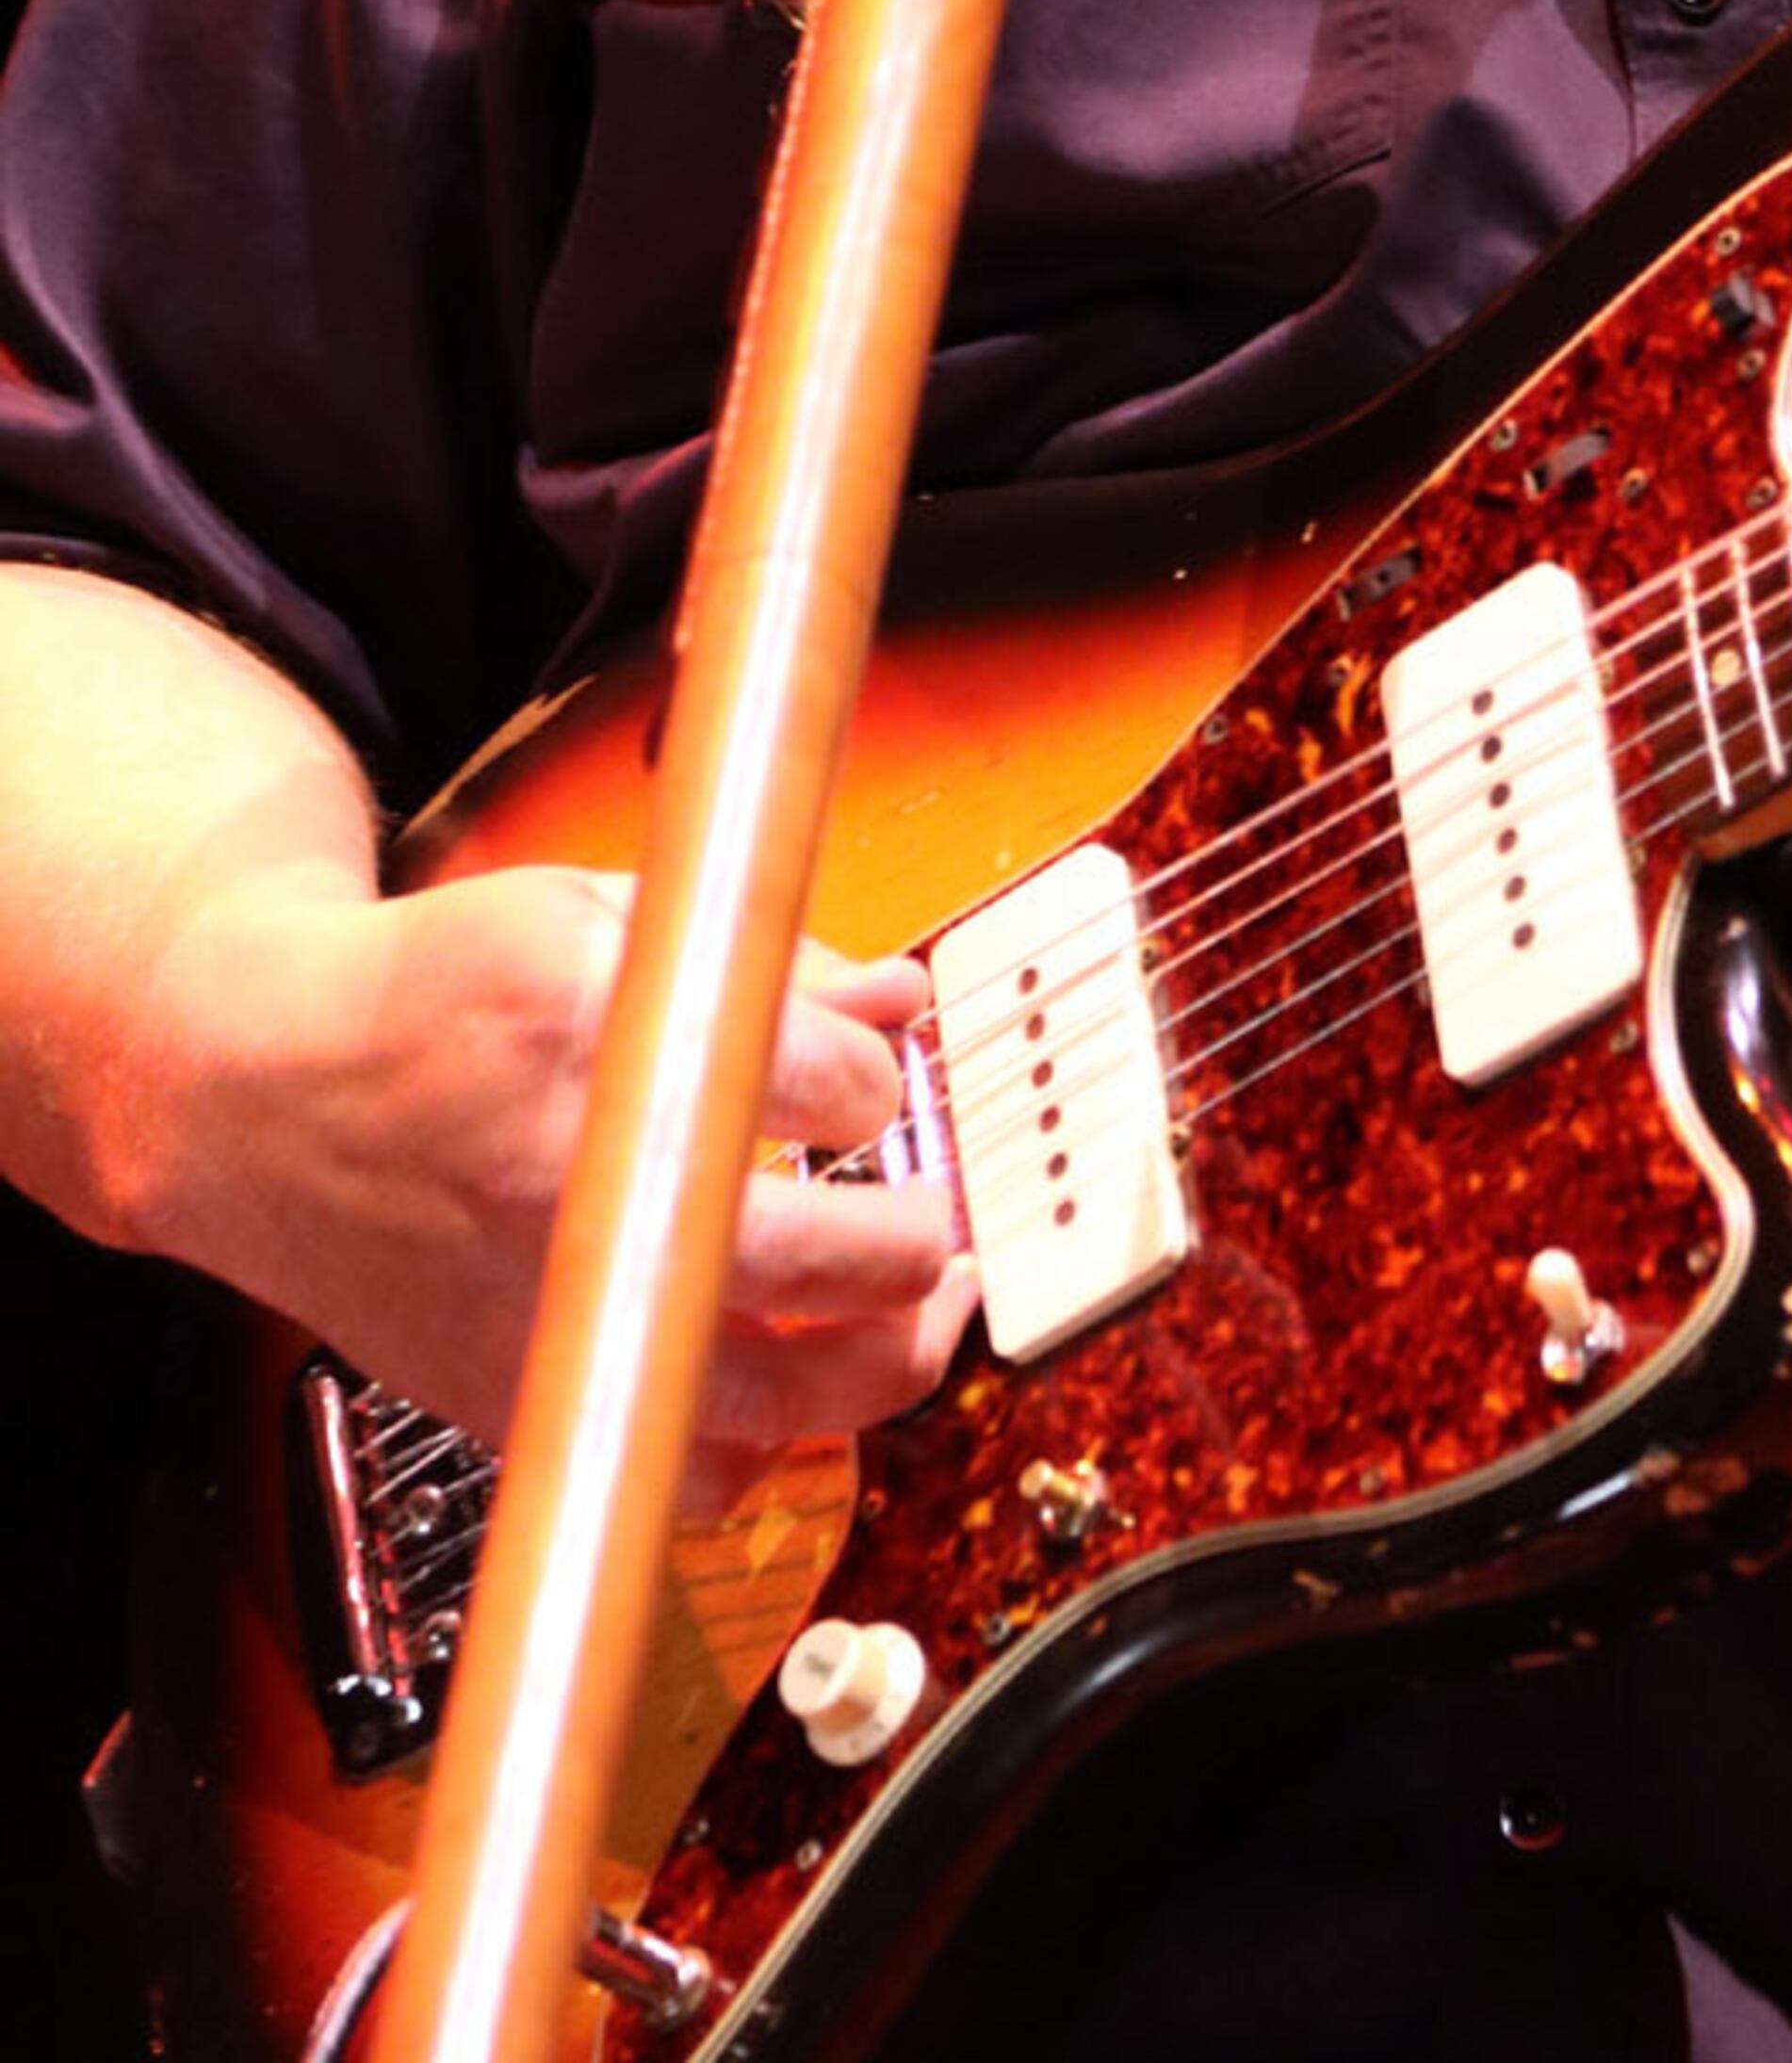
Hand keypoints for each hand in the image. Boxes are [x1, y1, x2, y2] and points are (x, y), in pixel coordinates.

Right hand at [148, 855, 973, 1483]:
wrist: (261, 1097)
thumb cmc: (429, 1000)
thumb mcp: (598, 915)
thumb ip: (767, 958)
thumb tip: (902, 1000)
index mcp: (594, 1035)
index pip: (828, 1083)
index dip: (878, 1079)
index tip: (870, 1078)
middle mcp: (570, 1188)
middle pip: (819, 1257)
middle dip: (912, 1233)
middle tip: (930, 1210)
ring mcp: (541, 1312)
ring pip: (771, 1400)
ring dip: (883, 1361)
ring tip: (924, 1310)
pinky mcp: (512, 1400)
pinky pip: (675, 1476)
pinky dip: (760, 1452)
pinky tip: (798, 1388)